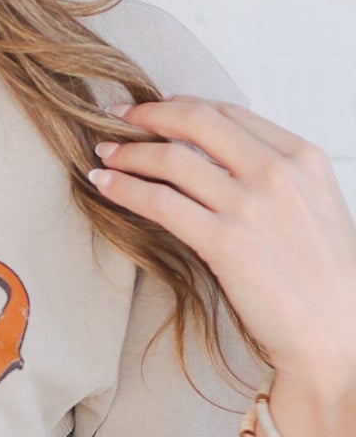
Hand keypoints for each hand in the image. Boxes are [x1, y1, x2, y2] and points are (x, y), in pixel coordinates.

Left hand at [87, 94, 355, 406]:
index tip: (156, 108)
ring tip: (103, 156)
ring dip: (129, 152)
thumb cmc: (325, 280)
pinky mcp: (224, 242)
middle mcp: (277, 172)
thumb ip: (278, 179)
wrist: (335, 330)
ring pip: (173, 159)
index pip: (230, 114)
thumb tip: (229, 167)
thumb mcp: (315, 207)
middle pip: (197, 122)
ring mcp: (250, 205)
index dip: (184, 105)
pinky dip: (124, 189)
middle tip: (117, 117)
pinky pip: (160, 203)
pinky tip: (103, 186)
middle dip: (149, 114)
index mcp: (303, 157)